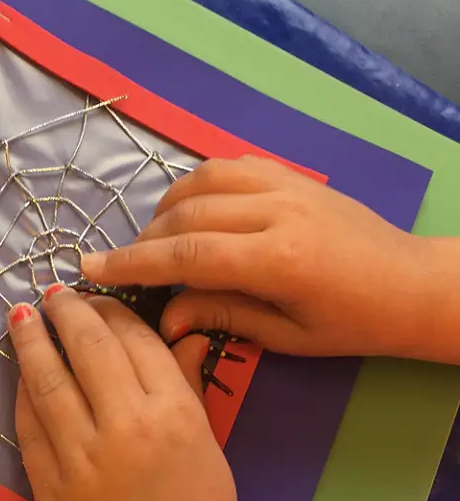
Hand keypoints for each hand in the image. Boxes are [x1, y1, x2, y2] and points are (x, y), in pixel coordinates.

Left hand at [7, 286, 249, 500]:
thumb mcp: (208, 446)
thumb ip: (186, 386)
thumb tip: (181, 333)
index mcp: (175, 414)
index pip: (136, 339)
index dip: (111, 309)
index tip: (95, 297)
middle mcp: (126, 427)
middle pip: (88, 347)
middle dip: (67, 311)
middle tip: (53, 294)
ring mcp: (82, 458)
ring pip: (47, 380)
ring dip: (31, 340)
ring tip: (20, 315)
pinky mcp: (49, 487)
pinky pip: (29, 426)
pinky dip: (23, 393)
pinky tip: (22, 373)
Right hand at [81, 155, 429, 357]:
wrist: (409, 283)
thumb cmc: (352, 322)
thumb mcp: (287, 336)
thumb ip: (222, 316)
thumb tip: (164, 316)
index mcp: (277, 259)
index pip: (187, 255)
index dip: (134, 262)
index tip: (91, 268)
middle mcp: (276, 210)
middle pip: (186, 214)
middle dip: (144, 239)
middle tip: (124, 266)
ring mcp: (285, 184)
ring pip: (201, 180)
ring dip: (166, 207)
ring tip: (155, 239)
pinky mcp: (291, 173)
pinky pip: (228, 165)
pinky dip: (197, 184)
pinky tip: (190, 209)